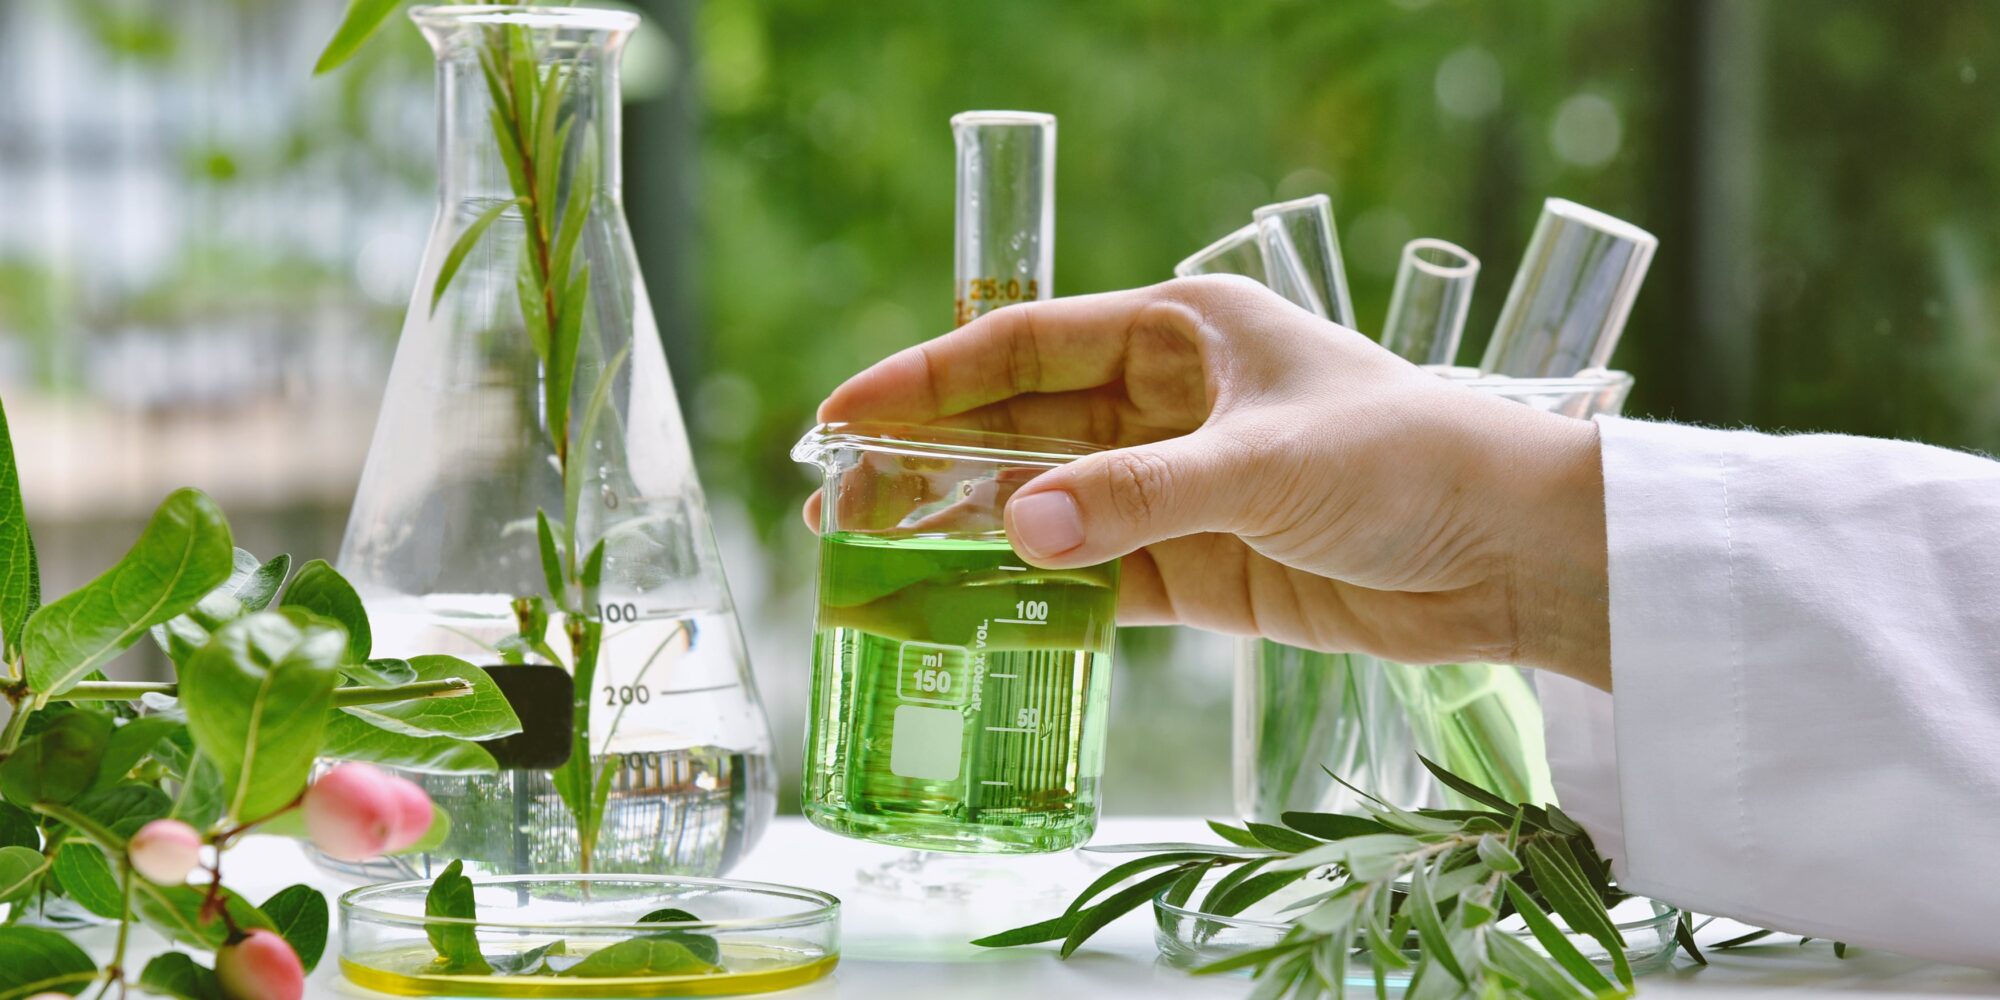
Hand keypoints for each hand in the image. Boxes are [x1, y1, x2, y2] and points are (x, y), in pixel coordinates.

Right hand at [814, 277, 1611, 688]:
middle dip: (926, 461)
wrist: (1512, 556)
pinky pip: (1091, 576)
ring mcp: (1177, 487)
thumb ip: (1140, 497)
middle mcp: (1166, 403)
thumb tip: (1014, 530)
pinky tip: (964, 611)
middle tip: (833, 501)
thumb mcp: (1265, 463)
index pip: (1023, 347)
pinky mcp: (1198, 565)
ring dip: (966, 530)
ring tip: (870, 557)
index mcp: (1178, 332)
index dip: (925, 376)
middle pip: (1017, 429)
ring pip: (1043, 505)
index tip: (841, 411)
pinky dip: (1033, 594)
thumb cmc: (1409, 461)